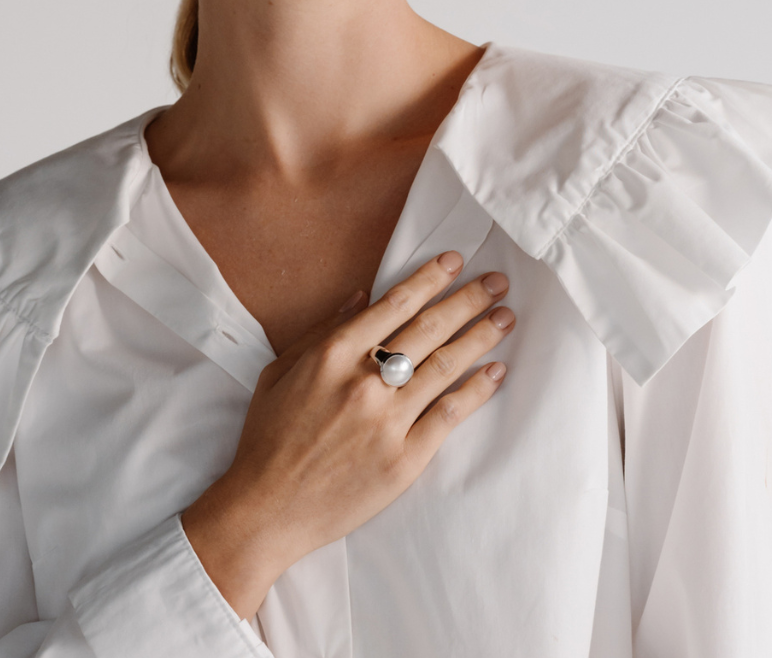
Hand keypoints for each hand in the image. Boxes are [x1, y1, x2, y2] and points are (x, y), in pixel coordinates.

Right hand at [180, 251, 514, 619]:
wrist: (265, 509)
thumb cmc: (268, 438)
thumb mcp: (280, 371)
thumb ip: (322, 329)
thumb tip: (362, 295)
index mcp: (333, 355)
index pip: (394, 305)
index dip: (429, 279)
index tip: (455, 262)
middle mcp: (364, 382)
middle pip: (428, 329)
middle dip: (467, 300)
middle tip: (496, 282)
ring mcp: (387, 422)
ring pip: (445, 367)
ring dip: (480, 337)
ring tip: (505, 318)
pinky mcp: (405, 460)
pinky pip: (448, 415)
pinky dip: (476, 391)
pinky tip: (495, 372)